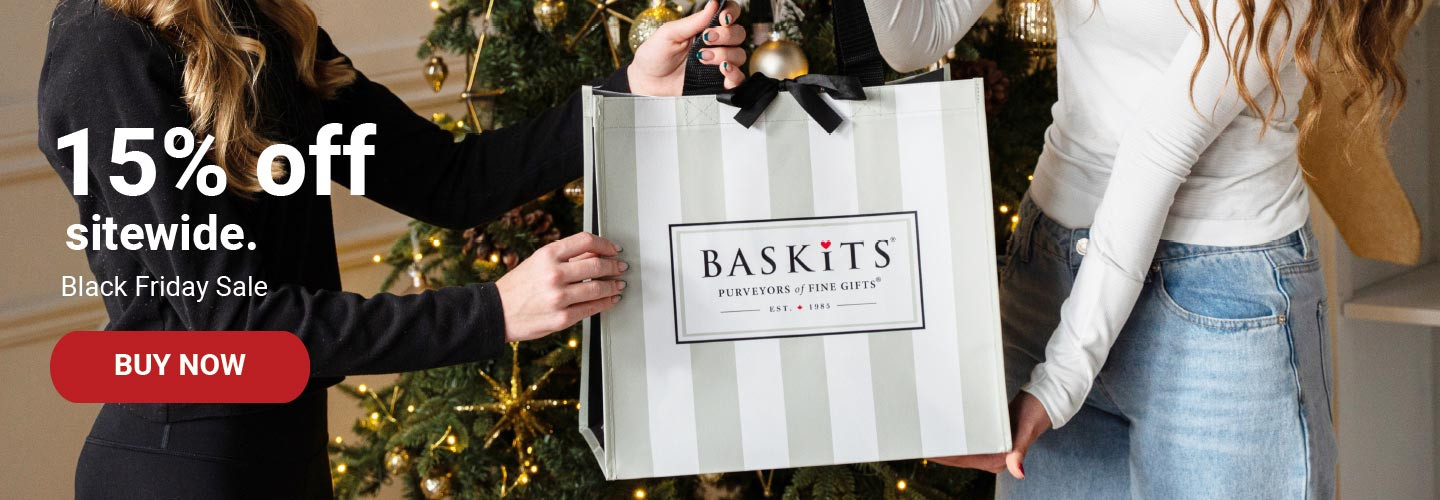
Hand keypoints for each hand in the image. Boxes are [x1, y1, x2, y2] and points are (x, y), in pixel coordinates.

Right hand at [496, 232, 626, 342]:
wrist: (497, 313)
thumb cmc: (518, 286)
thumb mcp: (537, 262)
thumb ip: (566, 257)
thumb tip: (595, 252)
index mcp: (547, 255)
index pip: (586, 241)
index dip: (605, 244)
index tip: (613, 249)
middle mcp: (554, 274)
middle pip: (597, 264)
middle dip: (614, 266)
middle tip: (620, 267)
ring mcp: (559, 298)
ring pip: (598, 288)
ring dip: (614, 286)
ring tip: (618, 285)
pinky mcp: (562, 318)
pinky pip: (591, 308)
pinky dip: (606, 303)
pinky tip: (610, 300)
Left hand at [627, 0, 746, 95]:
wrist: (647, 83)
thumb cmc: (655, 55)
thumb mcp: (670, 33)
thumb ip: (693, 21)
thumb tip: (714, 3)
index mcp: (704, 28)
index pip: (728, 14)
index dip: (731, 13)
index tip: (723, 18)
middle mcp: (715, 44)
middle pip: (738, 33)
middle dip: (725, 35)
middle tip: (706, 39)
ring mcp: (718, 64)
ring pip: (739, 55)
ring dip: (724, 54)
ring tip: (702, 58)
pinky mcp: (718, 82)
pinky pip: (738, 79)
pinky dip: (734, 74)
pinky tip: (722, 70)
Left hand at [929, 392, 1051, 478]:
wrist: (1044, 399)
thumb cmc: (1036, 413)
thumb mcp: (1026, 430)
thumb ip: (1019, 451)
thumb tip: (1018, 472)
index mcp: (1000, 460)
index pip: (965, 461)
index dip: (945, 457)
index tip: (927, 450)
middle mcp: (994, 457)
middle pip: (959, 457)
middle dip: (940, 451)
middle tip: (918, 440)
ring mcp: (991, 448)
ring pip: (961, 449)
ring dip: (945, 443)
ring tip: (924, 434)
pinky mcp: (990, 438)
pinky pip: (967, 440)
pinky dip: (954, 436)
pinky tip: (941, 429)